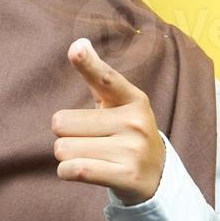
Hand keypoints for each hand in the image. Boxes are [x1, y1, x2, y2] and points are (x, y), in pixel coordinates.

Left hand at [51, 37, 163, 205]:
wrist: (157, 176)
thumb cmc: (126, 133)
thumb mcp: (118, 104)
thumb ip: (97, 76)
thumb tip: (78, 44)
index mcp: (133, 98)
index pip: (105, 78)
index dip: (88, 64)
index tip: (76, 48)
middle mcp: (135, 122)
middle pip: (62, 122)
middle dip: (65, 134)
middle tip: (88, 140)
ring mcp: (133, 150)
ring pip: (63, 148)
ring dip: (66, 155)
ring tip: (90, 156)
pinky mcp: (126, 176)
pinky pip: (73, 169)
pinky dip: (66, 172)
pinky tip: (80, 170)